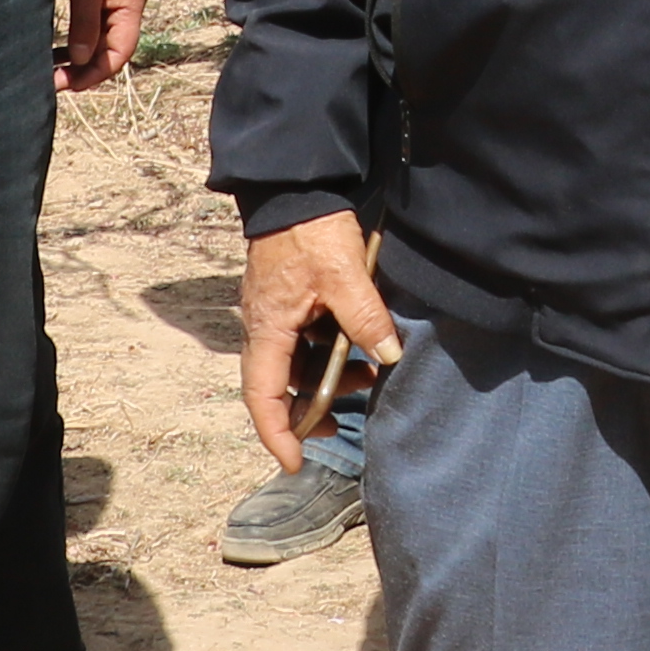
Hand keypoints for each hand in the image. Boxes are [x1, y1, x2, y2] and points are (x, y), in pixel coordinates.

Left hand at [59, 0, 148, 91]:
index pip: (119, 53)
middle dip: (84, 68)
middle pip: (109, 49)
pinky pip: (93, 23)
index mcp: (131, 6)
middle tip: (53, 80)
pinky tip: (59, 46)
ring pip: (100, 38)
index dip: (96, 74)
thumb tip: (81, 60)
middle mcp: (127, 5)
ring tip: (53, 67)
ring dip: (79, 55)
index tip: (68, 84)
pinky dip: (78, 38)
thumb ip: (86, 23)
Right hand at [239, 212, 398, 468]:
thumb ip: (365, 317)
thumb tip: (387, 356)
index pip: (262, 396)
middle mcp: (264, 327)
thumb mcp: (343, 275)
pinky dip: (327, 354)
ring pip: (294, 364)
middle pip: (276, 386)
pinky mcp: (290, 300)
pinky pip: (303, 341)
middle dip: (305, 411)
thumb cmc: (311, 230)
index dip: (276, 434)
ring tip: (365, 376)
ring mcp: (276, 314)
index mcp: (268, 328)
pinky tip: (358, 346)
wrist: (297, 187)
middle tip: (339, 425)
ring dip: (324, 379)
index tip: (294, 463)